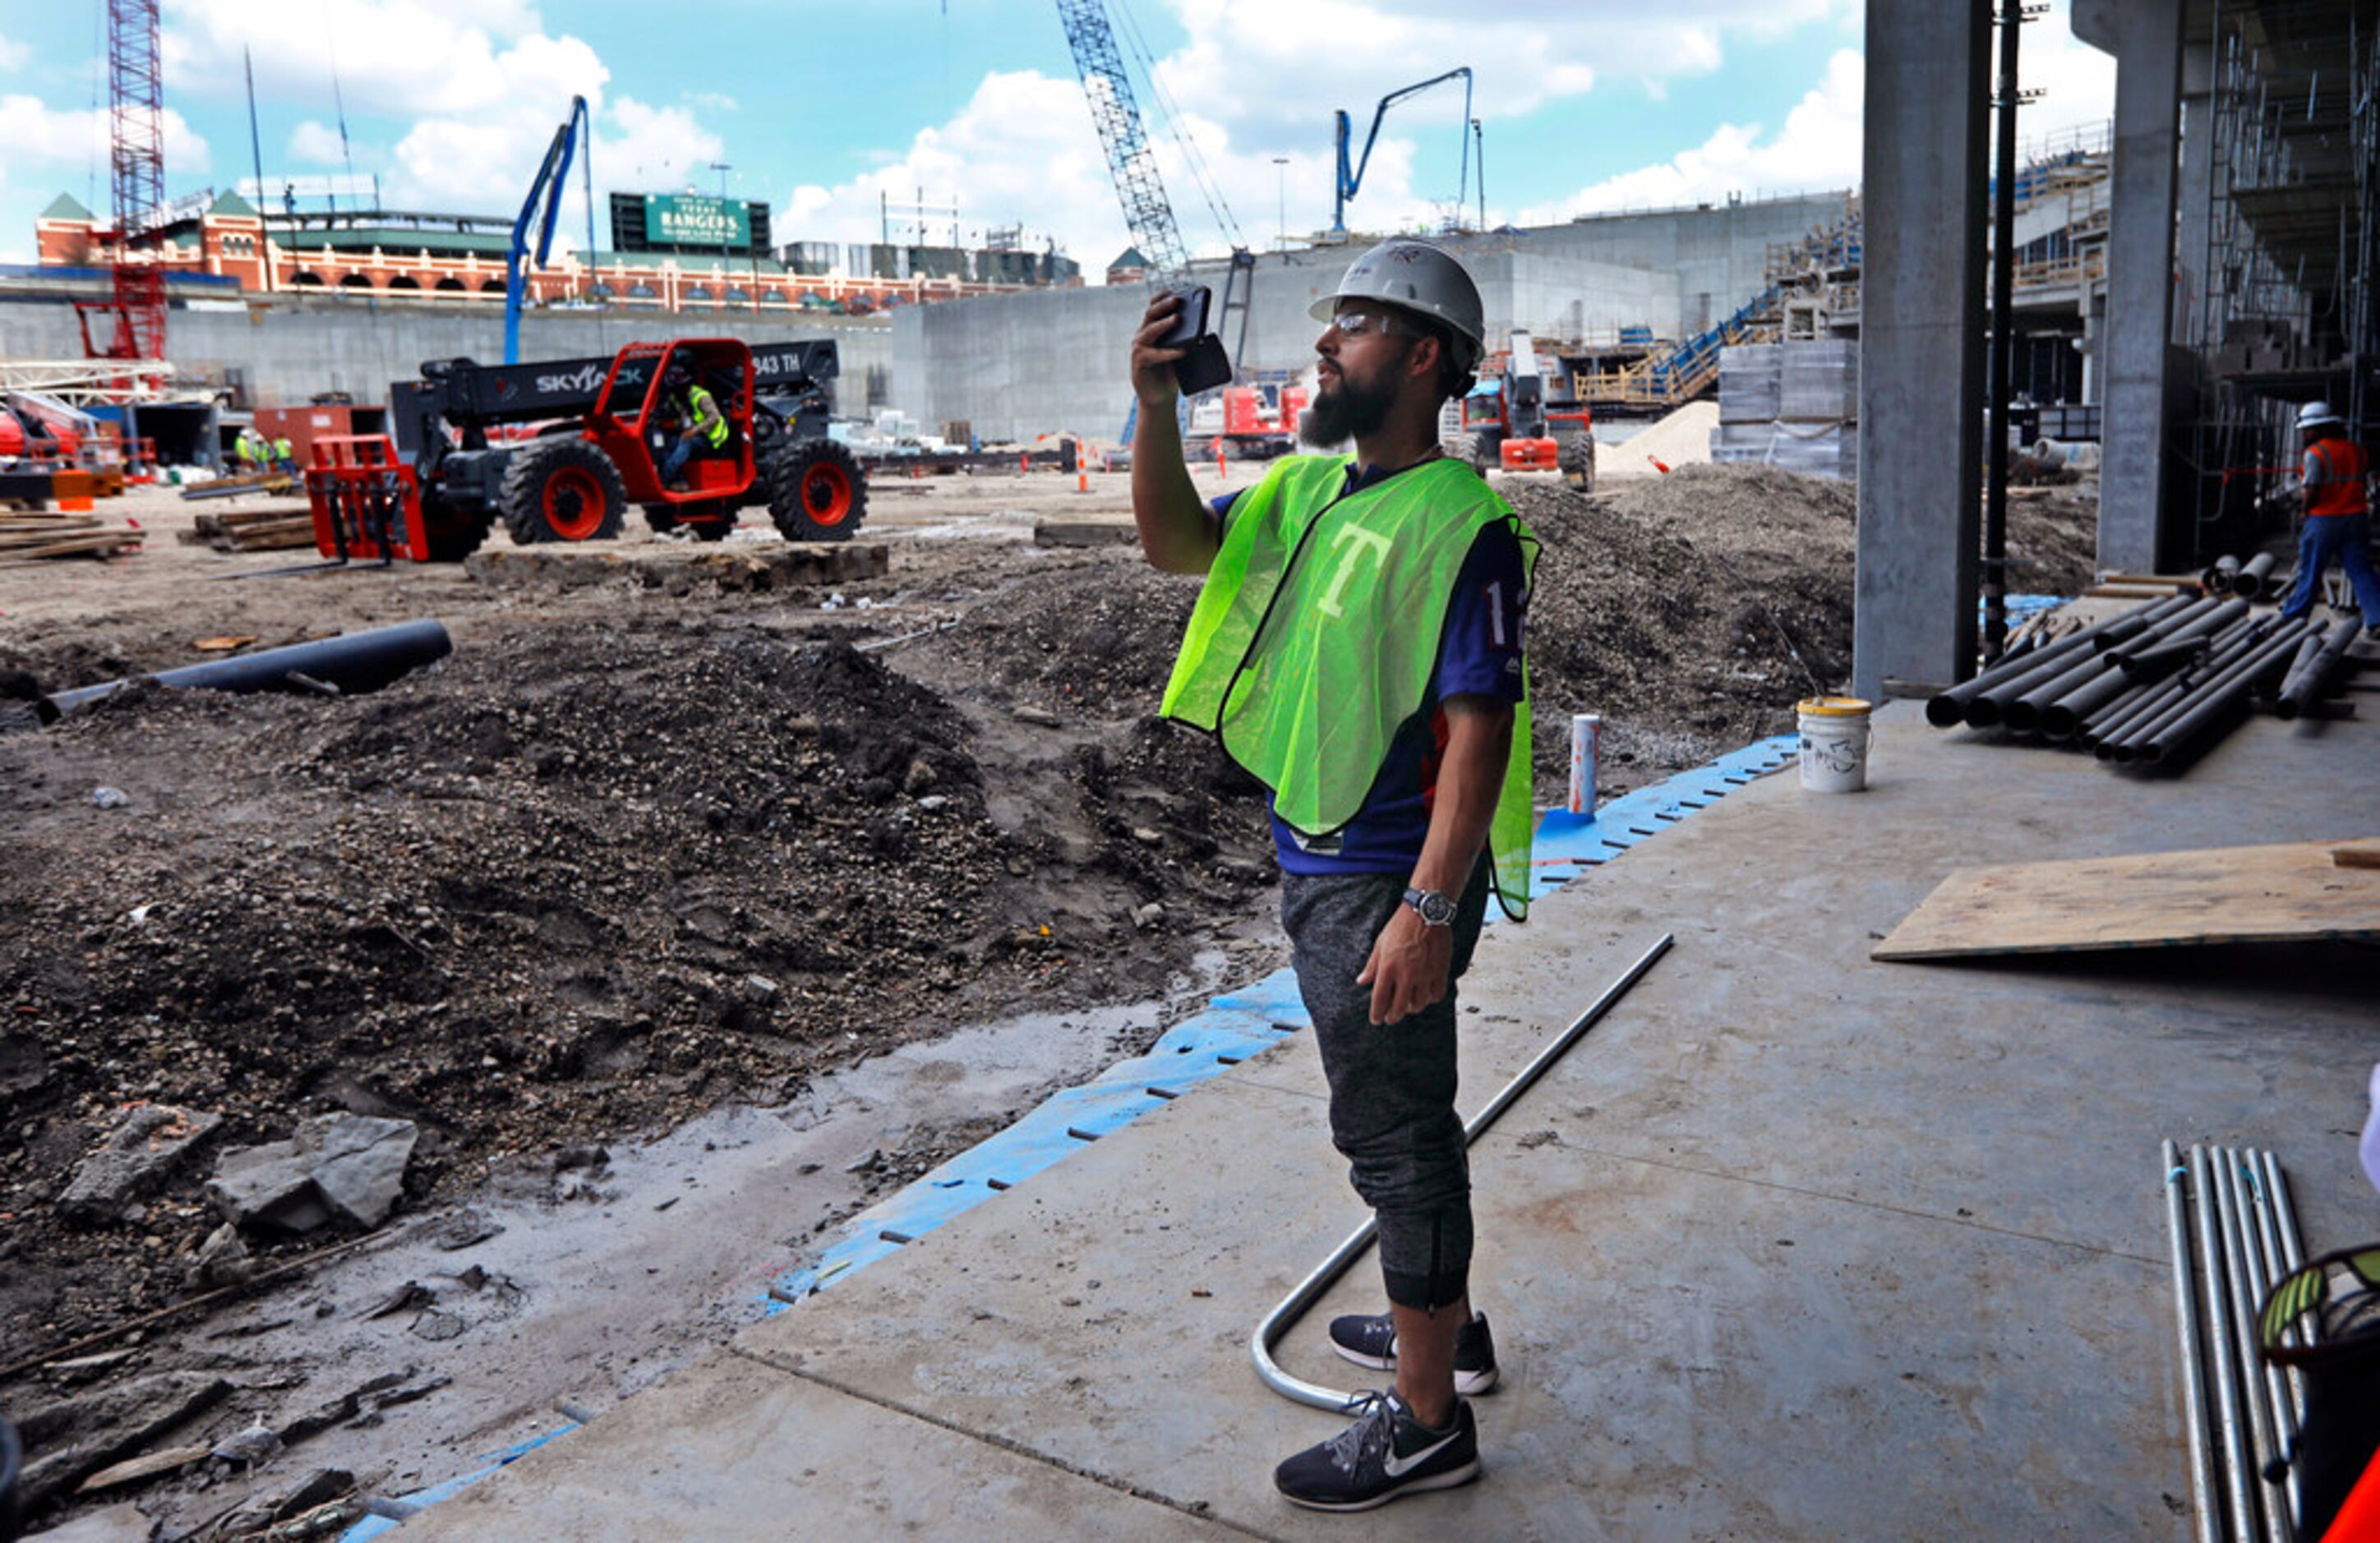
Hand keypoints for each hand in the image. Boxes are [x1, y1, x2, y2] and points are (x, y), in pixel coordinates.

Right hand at [1129, 293, 1186, 409]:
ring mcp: (1139, 348)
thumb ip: (1186, 342)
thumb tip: (1203, 333)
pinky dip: (1168, 352)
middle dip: (1164, 305)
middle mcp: (1142, 335)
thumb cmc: (1171, 372)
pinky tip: (1181, 351)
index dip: (1161, 297)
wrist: (1160, 397)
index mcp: (1151, 329)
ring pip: (1150, 331)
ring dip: (1164, 324)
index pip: (1153, 308)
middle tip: (1177, 300)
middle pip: (1150, 315)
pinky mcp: (1139, 363)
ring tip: (1178, 319)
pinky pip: (1154, 354)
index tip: (1174, 289)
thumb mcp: (1180, 353)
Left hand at [1356, 903, 1452, 1025]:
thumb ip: (1372, 966)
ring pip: (1419, 1004)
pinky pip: (1437, 994)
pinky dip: (1431, 999)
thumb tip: (1362, 981)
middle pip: (1399, 1007)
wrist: (1425, 913)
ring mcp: (1425, 974)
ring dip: (1412, 1008)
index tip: (1376, 1019)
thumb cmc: (1401, 926)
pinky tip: (1426, 996)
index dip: (1377, 1014)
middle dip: (1393, 1017)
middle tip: (1390, 1018)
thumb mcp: (1380, 944)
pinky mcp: (1440, 971)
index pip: (1380, 1000)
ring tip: (1408, 1006)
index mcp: (1388, 968)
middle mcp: (1406, 975)